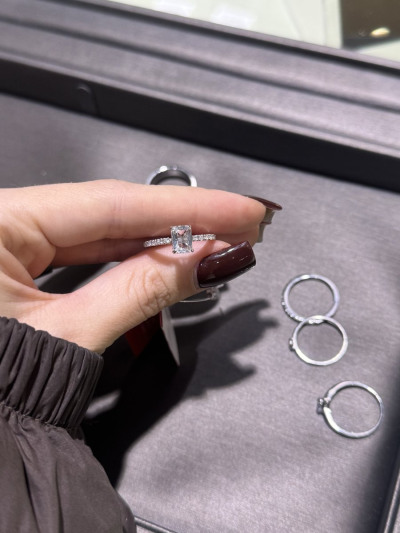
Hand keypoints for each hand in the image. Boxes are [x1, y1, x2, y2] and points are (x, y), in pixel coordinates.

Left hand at [0, 180, 268, 351]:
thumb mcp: (66, 337)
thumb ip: (138, 292)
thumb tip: (207, 261)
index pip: (110, 204)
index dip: (186, 207)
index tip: (240, 210)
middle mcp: (1, 222)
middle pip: (109, 213)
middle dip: (181, 222)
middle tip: (240, 224)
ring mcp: (8, 241)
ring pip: (100, 232)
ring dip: (160, 241)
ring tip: (214, 241)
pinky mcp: (18, 263)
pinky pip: (84, 253)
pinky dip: (129, 259)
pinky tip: (166, 259)